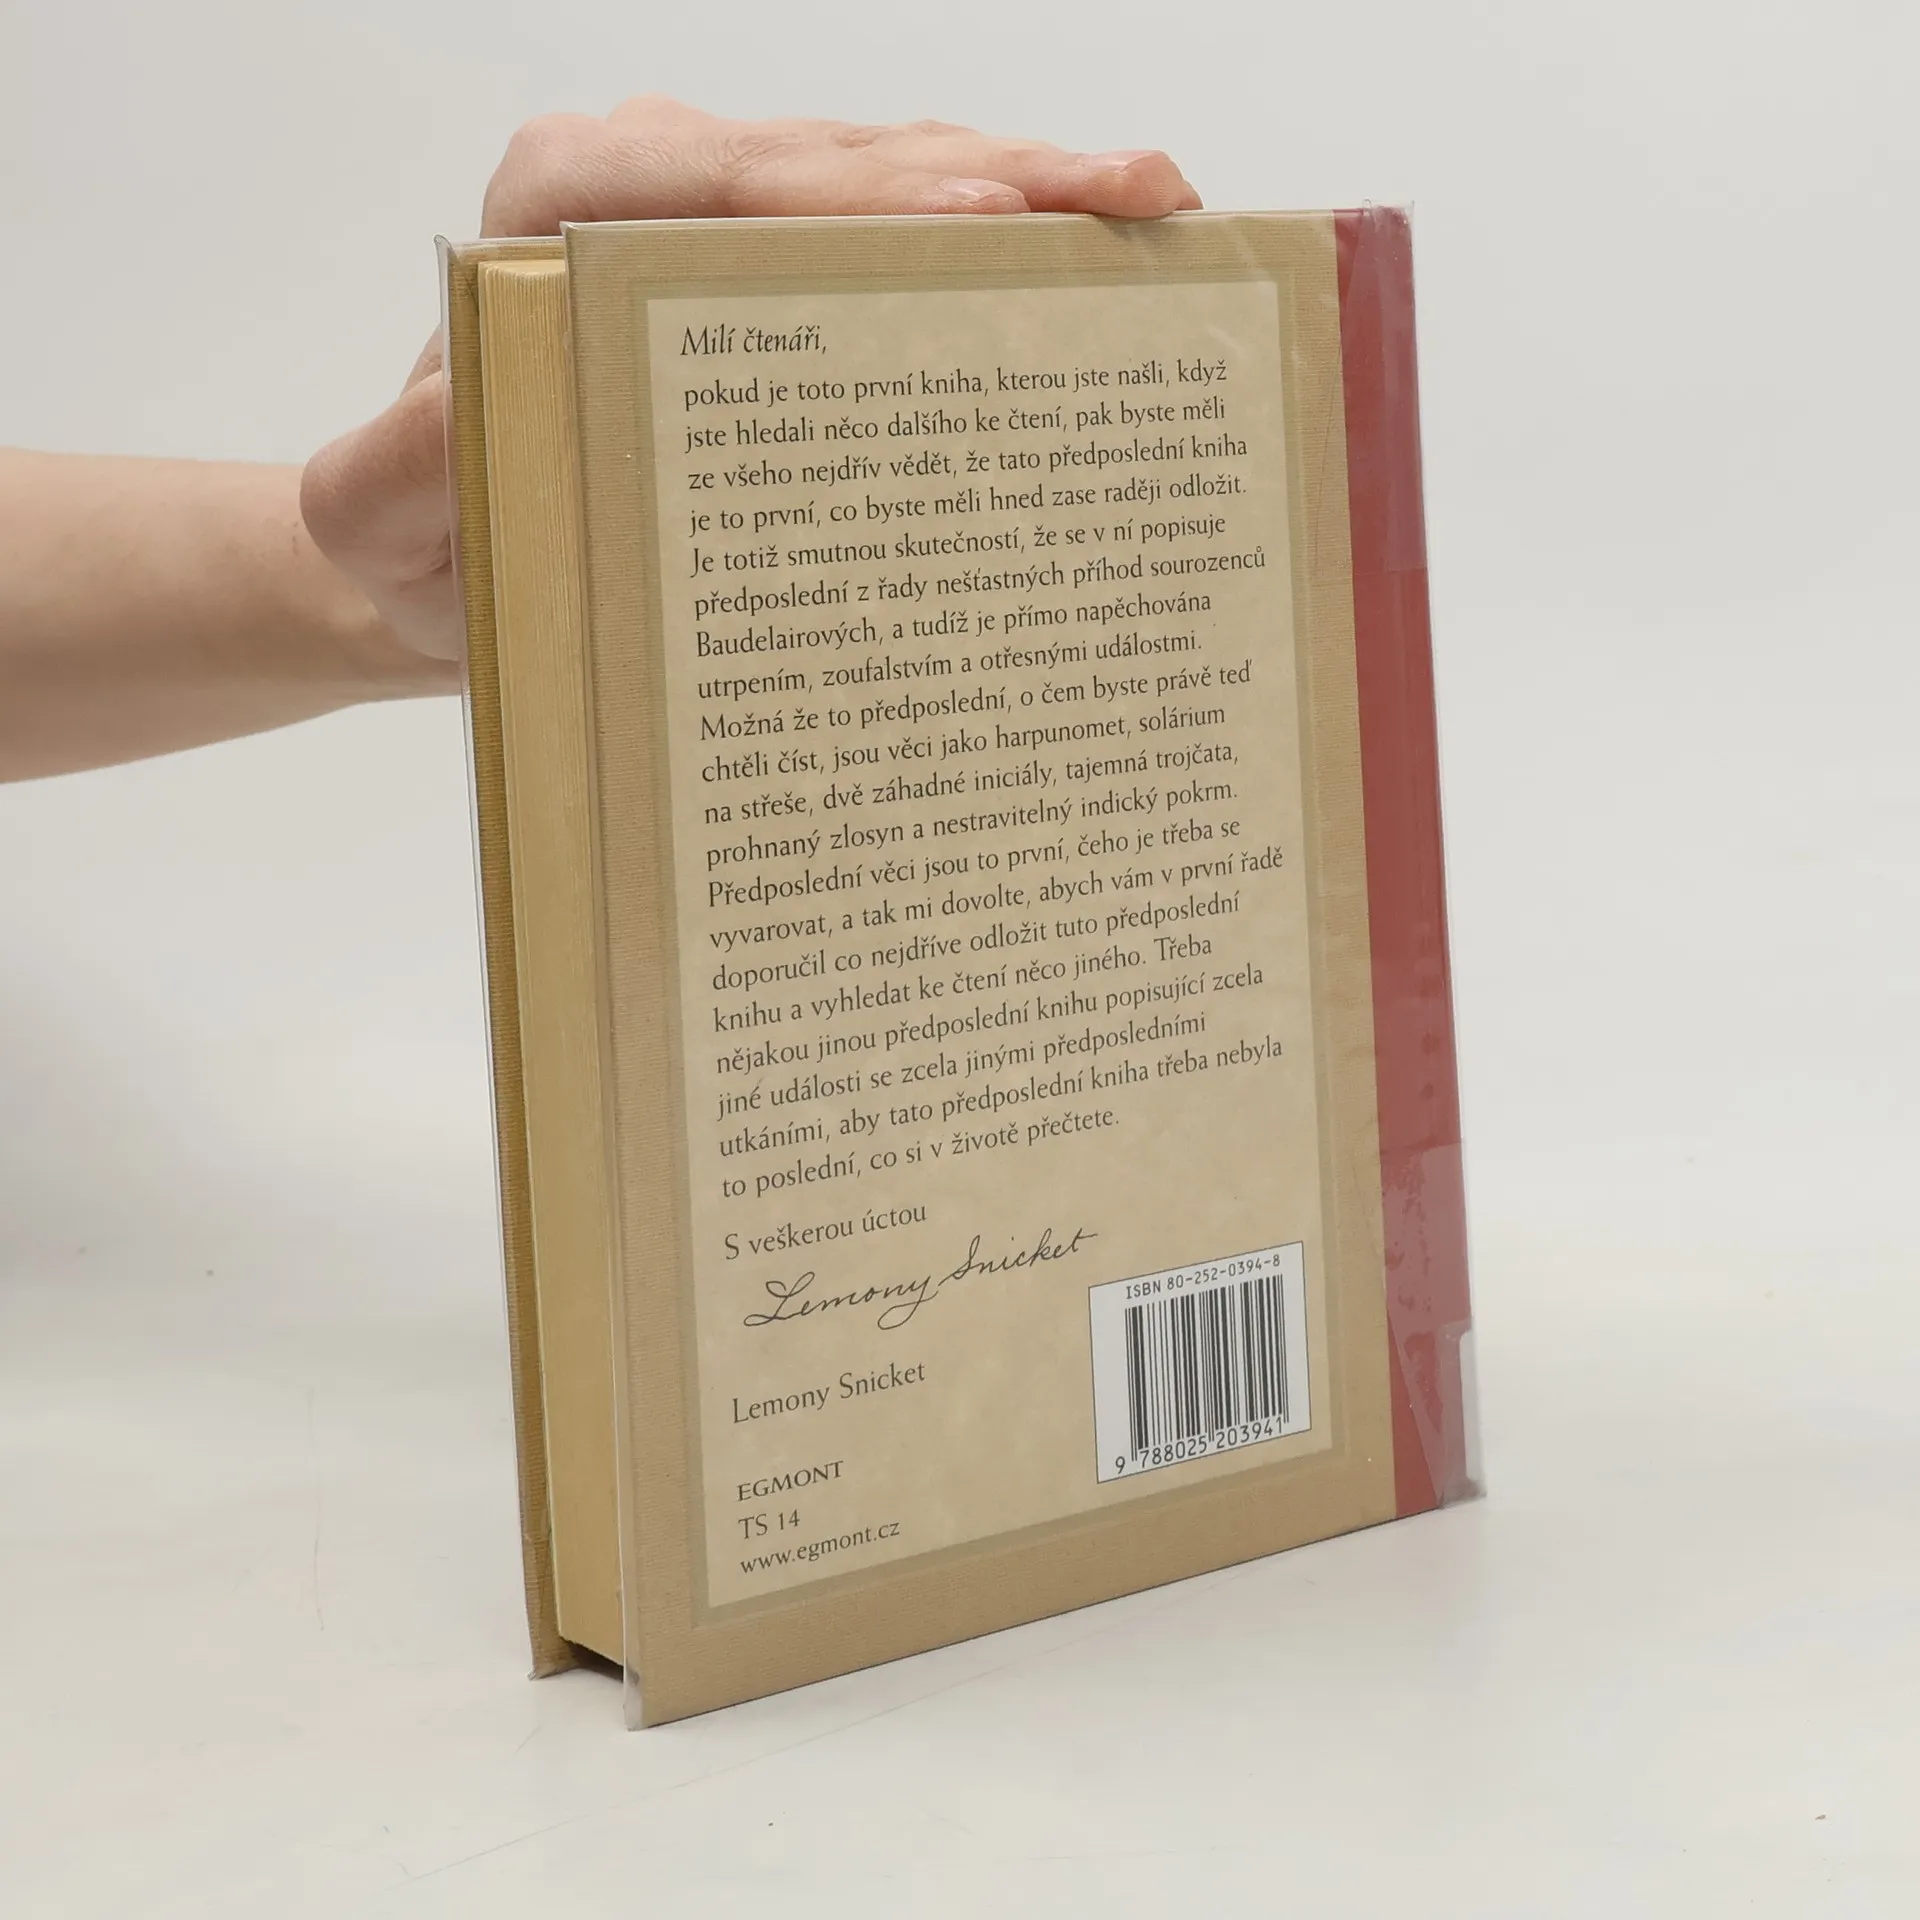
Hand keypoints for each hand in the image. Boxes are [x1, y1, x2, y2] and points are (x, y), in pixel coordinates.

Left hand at [300, 97, 1200, 668]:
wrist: (450, 558)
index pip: (726, 183)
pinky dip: (1001, 240)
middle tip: (1138, 199)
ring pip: (891, 178)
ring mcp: (724, 224)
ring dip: (1031, 190)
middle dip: (997, 173)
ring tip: (1161, 212)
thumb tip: (475, 410)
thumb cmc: (432, 542)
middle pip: (839, 160)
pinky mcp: (778, 272)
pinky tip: (1097, 253)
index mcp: (556, 213)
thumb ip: (398, 470)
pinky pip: (899, 233)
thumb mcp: (380, 519)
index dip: (862, 193)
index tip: (982, 209)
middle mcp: (648, 190)